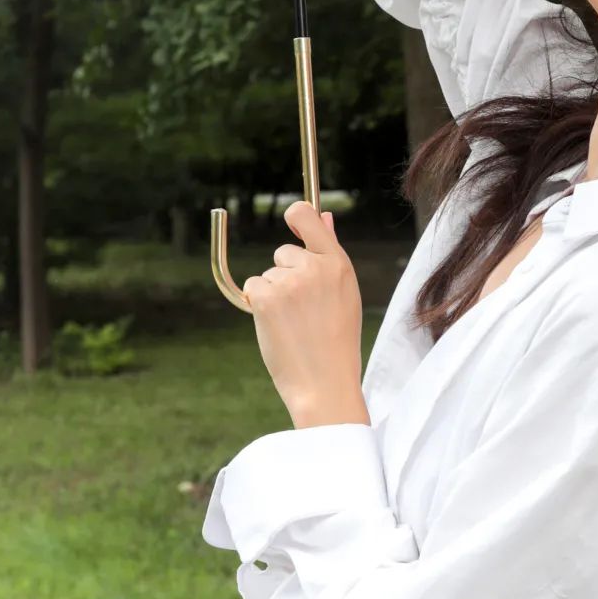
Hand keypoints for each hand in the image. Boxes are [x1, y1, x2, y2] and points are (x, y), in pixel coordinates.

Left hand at [244, 202, 367, 428]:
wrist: (325, 384)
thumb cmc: (336, 343)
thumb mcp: (344, 295)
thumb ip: (331, 254)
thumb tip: (325, 216)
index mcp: (339, 264)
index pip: (309, 217)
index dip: (296, 214)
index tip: (291, 219)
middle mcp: (314, 267)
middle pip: (283, 252)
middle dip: (286, 276)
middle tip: (303, 311)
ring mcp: (289, 282)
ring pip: (267, 275)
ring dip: (273, 296)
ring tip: (295, 325)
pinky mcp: (266, 297)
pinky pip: (253, 288)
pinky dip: (258, 306)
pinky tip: (277, 327)